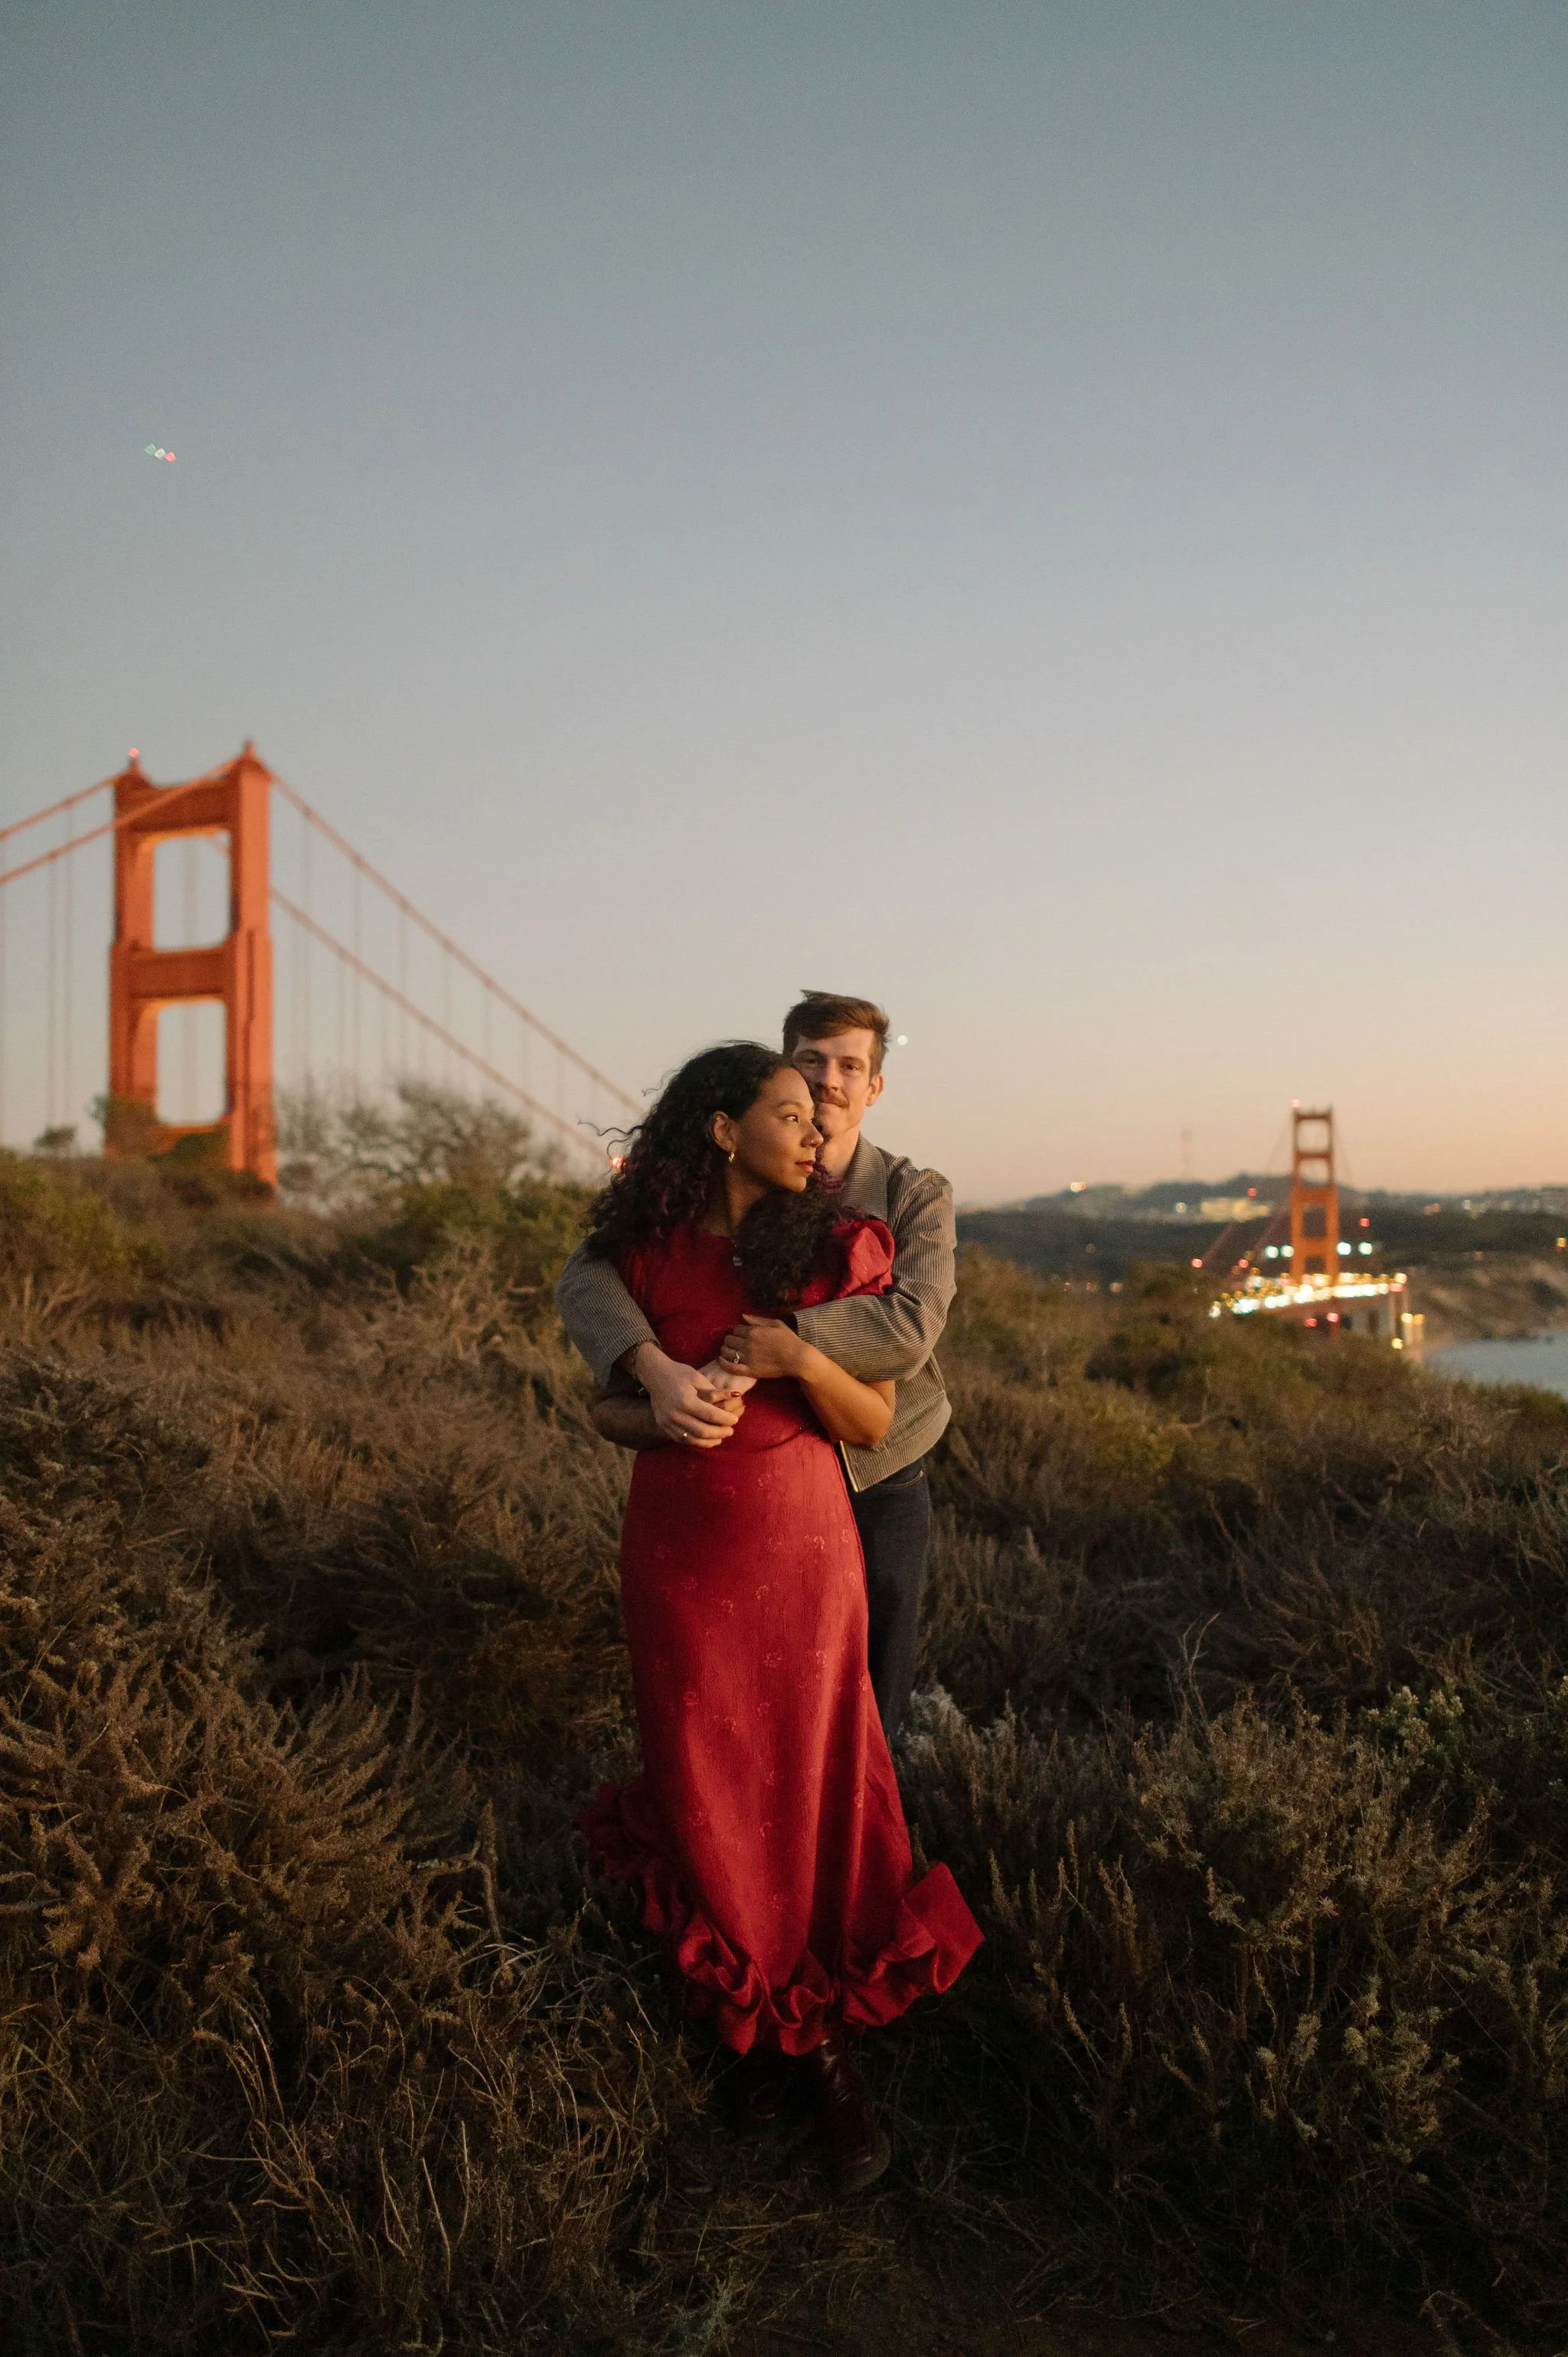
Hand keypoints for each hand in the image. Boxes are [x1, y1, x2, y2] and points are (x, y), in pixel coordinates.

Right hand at [630, 1344, 746, 1446]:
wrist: (655, 1374)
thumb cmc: (679, 1373)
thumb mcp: (698, 1377)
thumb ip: (716, 1391)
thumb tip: (736, 1395)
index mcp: (685, 1400)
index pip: (710, 1415)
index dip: (725, 1419)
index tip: (735, 1419)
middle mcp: (675, 1414)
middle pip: (702, 1431)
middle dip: (719, 1433)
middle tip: (731, 1430)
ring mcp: (668, 1422)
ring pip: (692, 1439)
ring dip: (709, 1441)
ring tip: (721, 1437)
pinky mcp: (664, 1426)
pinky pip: (682, 1439)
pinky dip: (696, 1442)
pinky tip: (706, 1439)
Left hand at [716, 1314, 807, 1381]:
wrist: (797, 1358)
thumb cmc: (789, 1340)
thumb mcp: (776, 1324)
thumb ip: (758, 1320)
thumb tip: (743, 1316)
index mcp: (753, 1331)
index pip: (736, 1329)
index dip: (738, 1332)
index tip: (742, 1335)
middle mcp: (747, 1343)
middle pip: (729, 1339)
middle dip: (731, 1340)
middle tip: (736, 1343)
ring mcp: (747, 1358)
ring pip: (726, 1352)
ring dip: (726, 1350)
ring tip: (729, 1351)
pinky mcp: (749, 1370)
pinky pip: (730, 1367)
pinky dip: (723, 1363)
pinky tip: (721, 1360)